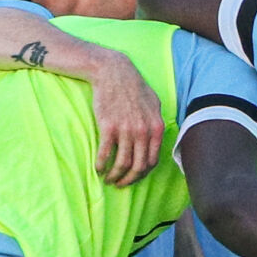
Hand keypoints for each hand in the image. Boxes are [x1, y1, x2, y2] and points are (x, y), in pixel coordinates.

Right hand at [89, 54, 166, 186]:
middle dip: (129, 180)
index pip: (152, 161)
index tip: (134, 177)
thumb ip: (157, 124)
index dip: (143, 174)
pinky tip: (98, 168)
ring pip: (122, 163)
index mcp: (156, 129)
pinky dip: (101, 165)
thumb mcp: (154, 104)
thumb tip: (158, 140)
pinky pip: (105, 153)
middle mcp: (143, 132)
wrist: (114, 73)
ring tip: (108, 179)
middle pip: (138, 167)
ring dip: (114, 176)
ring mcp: (126, 130)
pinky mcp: (108, 127)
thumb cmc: (134, 88)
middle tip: (120, 184)